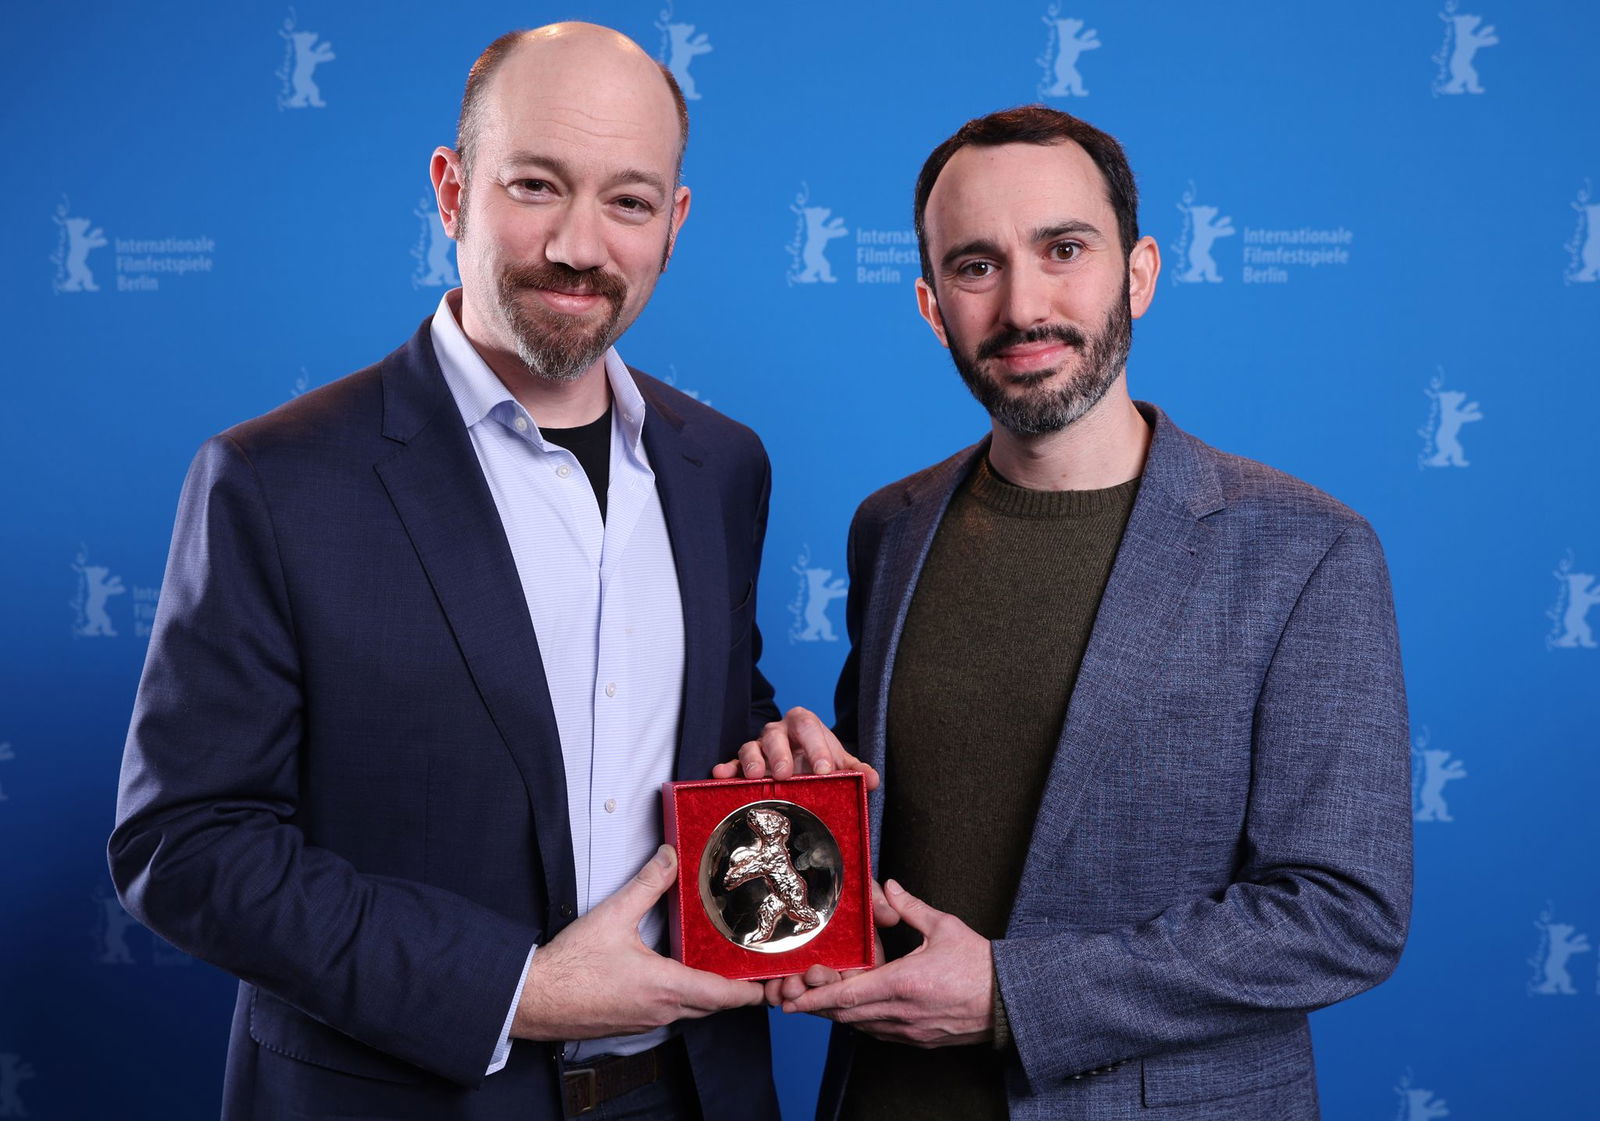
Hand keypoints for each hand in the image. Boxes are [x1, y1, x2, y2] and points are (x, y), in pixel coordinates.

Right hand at [512, 845, 763, 1040]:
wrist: (532, 1000)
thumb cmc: (569, 967)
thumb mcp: (612, 916)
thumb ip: (646, 884)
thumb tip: (670, 856)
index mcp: (666, 987)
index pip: (725, 996)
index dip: (754, 990)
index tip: (774, 980)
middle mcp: (662, 1010)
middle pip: (714, 1004)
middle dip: (737, 988)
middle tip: (754, 965)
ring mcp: (647, 1020)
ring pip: (692, 1009)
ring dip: (710, 991)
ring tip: (723, 965)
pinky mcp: (632, 1021)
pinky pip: (670, 1012)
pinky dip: (685, 996)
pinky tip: (680, 973)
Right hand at [711, 706, 880, 789]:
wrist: (801, 763)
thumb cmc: (819, 760)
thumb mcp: (838, 763)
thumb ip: (855, 770)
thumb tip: (871, 780)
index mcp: (804, 724)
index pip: (809, 726)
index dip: (816, 746)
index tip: (825, 770)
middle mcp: (778, 731)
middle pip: (776, 735)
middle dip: (780, 754)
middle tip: (785, 775)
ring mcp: (758, 746)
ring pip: (750, 746)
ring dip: (752, 761)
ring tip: (754, 777)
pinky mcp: (742, 762)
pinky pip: (732, 762)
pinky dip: (726, 769)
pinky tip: (721, 775)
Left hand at [781, 880, 993, 1047]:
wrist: (1011, 1000)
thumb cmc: (980, 964)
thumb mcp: (944, 927)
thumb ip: (911, 908)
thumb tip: (889, 888)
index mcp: (904, 983)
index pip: (848, 995)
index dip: (816, 999)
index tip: (793, 1001)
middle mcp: (902, 1012)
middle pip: (847, 1015)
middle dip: (819, 1009)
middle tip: (796, 1001)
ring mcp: (911, 1030)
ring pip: (863, 1026)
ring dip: (840, 1016)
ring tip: (821, 1004)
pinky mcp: (921, 1039)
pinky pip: (882, 1033)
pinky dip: (864, 1023)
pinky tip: (858, 1013)